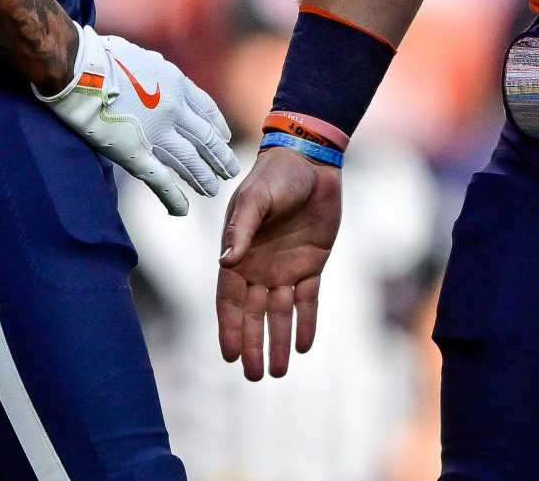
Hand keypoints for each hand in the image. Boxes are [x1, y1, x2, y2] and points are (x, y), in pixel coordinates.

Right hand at [36, 24, 237, 215]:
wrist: (79, 70)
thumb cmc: (101, 56)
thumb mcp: (140, 54)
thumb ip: (153, 65)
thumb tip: (155, 63)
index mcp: (175, 82)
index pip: (206, 109)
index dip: (217, 127)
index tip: (225, 138)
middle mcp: (174, 109)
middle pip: (204, 139)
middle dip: (219, 157)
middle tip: (230, 171)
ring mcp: (156, 132)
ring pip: (189, 161)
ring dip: (203, 178)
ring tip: (213, 191)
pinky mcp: (135, 152)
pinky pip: (160, 179)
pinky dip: (173, 197)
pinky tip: (182, 209)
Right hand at [217, 146, 342, 379]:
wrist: (312, 161)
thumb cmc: (277, 175)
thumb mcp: (256, 199)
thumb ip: (243, 229)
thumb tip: (226, 261)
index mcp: (239, 253)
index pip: (230, 299)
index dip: (229, 327)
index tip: (230, 355)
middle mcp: (259, 266)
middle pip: (253, 314)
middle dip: (253, 345)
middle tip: (254, 376)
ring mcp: (285, 267)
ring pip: (280, 313)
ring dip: (278, 341)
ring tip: (278, 372)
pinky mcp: (311, 264)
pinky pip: (307, 300)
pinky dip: (305, 322)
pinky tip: (303, 346)